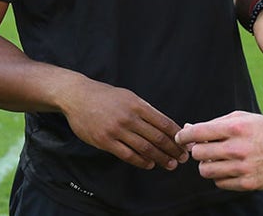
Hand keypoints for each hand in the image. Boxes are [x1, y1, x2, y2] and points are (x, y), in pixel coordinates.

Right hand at [58, 78, 187, 170]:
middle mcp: (129, 117)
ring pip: (144, 148)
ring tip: (170, 165)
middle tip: (183, 158)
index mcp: (138, 105)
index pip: (164, 122)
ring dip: (159, 158)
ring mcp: (117, 130)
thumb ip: (145, 109)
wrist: (77, 96)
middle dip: (172, 150)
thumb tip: (164, 124)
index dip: (177, 136)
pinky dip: (141, 161)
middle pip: (157, 137)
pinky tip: (149, 164)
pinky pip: (127, 154)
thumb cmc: (105, 96)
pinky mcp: (104, 141)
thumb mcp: (128, 96)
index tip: (185, 144)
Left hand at [176, 112, 262, 190]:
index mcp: (236, 128)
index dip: (184, 136)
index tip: (181, 138)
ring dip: (207, 164)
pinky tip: (229, 168)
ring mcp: (242, 167)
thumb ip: (215, 123)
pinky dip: (220, 176)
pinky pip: (219, 183)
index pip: (198, 133)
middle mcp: (238, 148)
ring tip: (216, 159)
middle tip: (205, 148)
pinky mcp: (247, 183)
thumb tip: (188, 129)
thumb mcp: (243, 118)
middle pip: (198, 153)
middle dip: (198, 150)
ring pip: (206, 170)